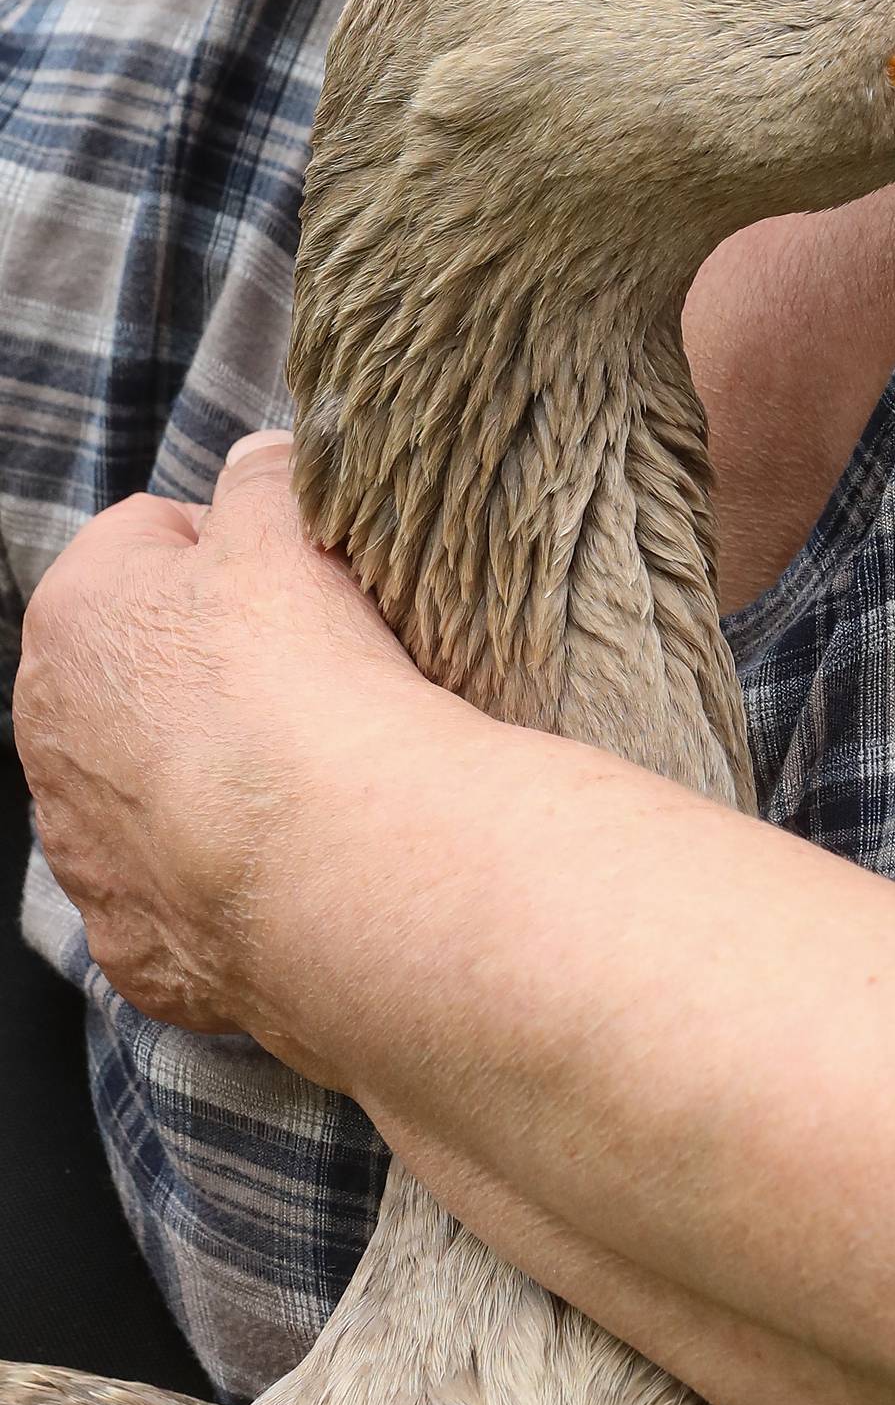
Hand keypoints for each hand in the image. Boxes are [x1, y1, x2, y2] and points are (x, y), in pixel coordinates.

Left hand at [13, 435, 423, 1042]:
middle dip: (213, 665)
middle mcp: (48, 734)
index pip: (151, 540)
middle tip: (313, 672)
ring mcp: (83, 851)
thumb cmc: (300, 679)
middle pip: (141, 669)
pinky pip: (181, 889)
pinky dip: (229, 873)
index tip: (301, 580)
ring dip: (213, 769)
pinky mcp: (133, 941)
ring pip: (151, 783)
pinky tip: (292, 855)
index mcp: (71, 613)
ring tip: (309, 768)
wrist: (336, 863)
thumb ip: (264, 476)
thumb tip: (260, 463)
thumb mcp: (289, 521)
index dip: (237, 550)